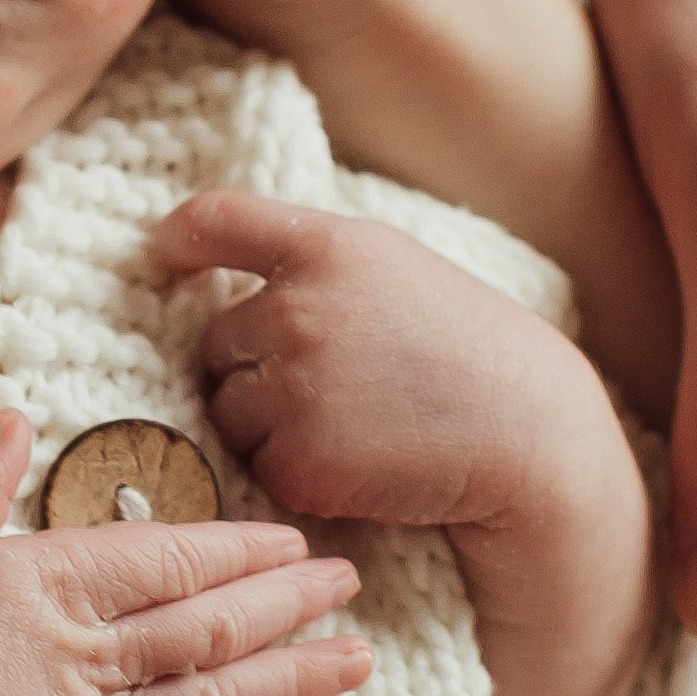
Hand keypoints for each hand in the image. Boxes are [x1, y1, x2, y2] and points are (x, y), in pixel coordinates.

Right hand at [0, 411, 369, 695]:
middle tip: (350, 583)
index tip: (293, 540)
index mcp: (54, 587)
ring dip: (293, 673)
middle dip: (288, 601)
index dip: (237, 550)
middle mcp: (92, 652)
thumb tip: (8, 418)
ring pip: (214, 691)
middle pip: (210, 622)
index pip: (168, 560)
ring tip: (356, 659)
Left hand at [153, 196, 579, 530]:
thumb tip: (227, 284)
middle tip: (335, 387)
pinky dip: (294, 474)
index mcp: (326, 249)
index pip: (217, 221)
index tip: (165, 253)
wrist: (531, 438)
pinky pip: (257, 468)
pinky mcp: (296, 462)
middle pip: (217, 344)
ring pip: (228, 412)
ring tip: (355, 425)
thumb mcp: (398, 271)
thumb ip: (316, 266)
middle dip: (253, 368)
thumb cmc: (470, 352)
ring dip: (267, 426)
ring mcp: (293, 389)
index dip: (179, 237)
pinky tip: (358, 465)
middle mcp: (297, 311)